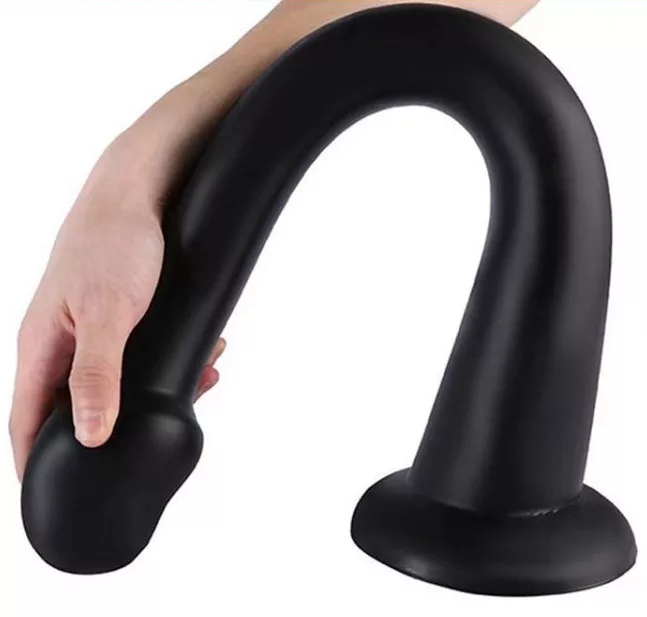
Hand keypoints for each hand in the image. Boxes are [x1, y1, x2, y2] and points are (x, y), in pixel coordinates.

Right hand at [9, 148, 225, 480]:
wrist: (141, 188)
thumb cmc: (114, 242)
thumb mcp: (108, 313)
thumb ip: (97, 374)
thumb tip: (90, 434)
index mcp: (41, 345)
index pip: (26, 418)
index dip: (36, 459)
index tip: (53, 492)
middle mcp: (63, 341)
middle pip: (76, 404)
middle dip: (113, 426)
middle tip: (153, 436)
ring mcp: (91, 327)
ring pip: (116, 377)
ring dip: (152, 390)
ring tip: (196, 386)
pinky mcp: (122, 312)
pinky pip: (140, 351)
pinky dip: (170, 361)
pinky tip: (201, 358)